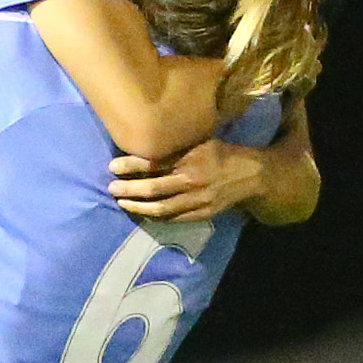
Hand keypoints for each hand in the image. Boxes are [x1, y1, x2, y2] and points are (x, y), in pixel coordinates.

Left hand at [108, 139, 268, 222]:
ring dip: (138, 207)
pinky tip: (143, 213)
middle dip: (129, 189)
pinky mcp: (202, 214)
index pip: (155, 163)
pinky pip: (173, 219)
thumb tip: (145, 145)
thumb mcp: (200, 143)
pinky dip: (156, 217)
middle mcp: (193, 180)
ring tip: (122, 202)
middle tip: (111, 188)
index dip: (131, 166)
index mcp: (191, 158)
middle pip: (154, 189)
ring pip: (161, 208)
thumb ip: (176, 148)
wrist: (251, 176)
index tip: (112, 166)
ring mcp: (198, 200)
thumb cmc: (221, 154)